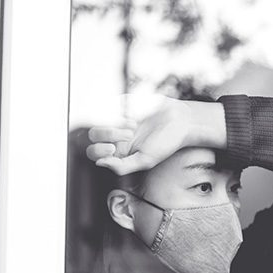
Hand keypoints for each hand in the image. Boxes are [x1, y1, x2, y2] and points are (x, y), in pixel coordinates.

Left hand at [86, 96, 225, 175]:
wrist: (180, 120)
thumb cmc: (167, 142)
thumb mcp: (146, 160)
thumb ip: (123, 167)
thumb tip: (100, 164)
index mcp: (119, 153)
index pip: (94, 153)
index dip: (99, 151)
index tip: (113, 148)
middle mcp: (116, 137)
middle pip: (92, 136)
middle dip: (108, 135)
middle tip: (127, 135)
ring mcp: (119, 120)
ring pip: (99, 119)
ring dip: (114, 124)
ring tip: (133, 126)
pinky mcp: (123, 105)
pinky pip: (108, 106)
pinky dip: (118, 111)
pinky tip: (133, 116)